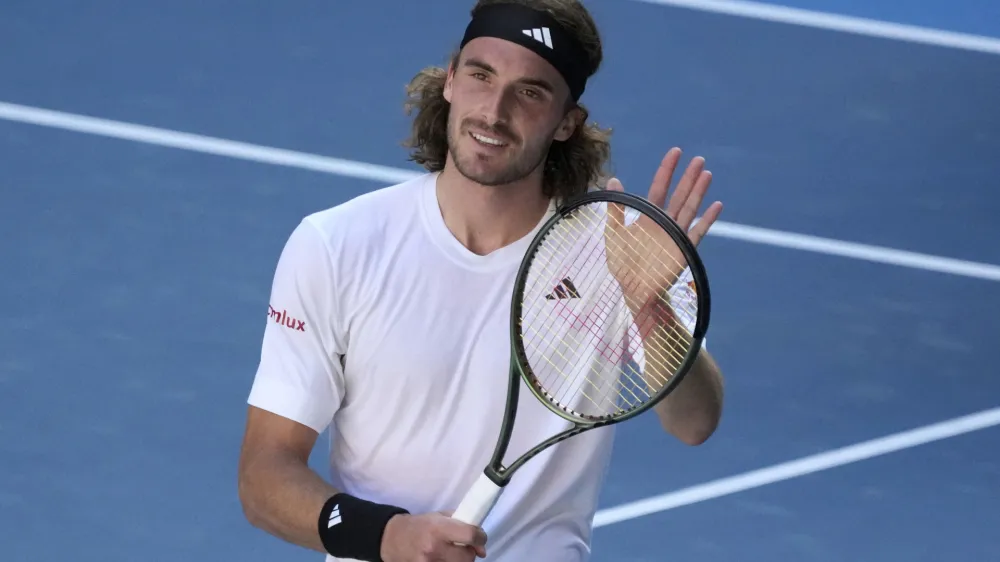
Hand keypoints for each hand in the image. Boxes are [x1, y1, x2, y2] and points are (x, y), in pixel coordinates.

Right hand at [380, 512, 487, 561]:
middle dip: (470, 551)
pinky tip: (445, 558)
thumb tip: (480, 543)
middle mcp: (434, 548)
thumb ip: (461, 524)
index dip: (480, 537)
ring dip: (461, 560)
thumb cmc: (418, 525)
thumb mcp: (438, 517)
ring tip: (452, 552)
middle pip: (467, 557)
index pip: (470, 535)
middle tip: (465, 547)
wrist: (391, 539)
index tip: (480, 537)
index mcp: (437, 529)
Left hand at [604, 148, 722, 314]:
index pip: (659, 188)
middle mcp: (665, 222)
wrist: (634, 289)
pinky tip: (717, 205)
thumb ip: (616, 208)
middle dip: (688, 177)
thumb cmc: (623, 263)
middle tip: (698, 159)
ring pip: (690, 208)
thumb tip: (613, 180)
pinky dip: (707, 219)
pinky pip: (698, 232)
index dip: (667, 170)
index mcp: (648, 216)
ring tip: (706, 174)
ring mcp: (676, 234)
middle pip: (679, 195)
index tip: (676, 152)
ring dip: (698, 192)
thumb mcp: (614, 233)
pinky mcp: (683, 249)